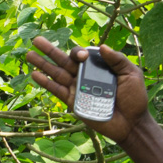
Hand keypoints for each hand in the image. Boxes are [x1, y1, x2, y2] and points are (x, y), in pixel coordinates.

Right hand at [26, 38, 151, 144]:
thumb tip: (101, 46)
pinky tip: (35, 75)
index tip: (82, 57)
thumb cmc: (134, 98)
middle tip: (35, 40)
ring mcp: (78, 89)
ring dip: (42, 64)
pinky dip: (46, 84)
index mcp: (97, 66)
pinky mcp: (74, 103)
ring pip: (56, 74)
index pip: (81, 54)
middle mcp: (85, 75)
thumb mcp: (131, 74)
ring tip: (28, 55)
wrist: (132, 123)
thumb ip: (117, 60)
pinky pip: (58, 91)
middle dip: (50, 50)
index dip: (77, 53)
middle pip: (63, 60)